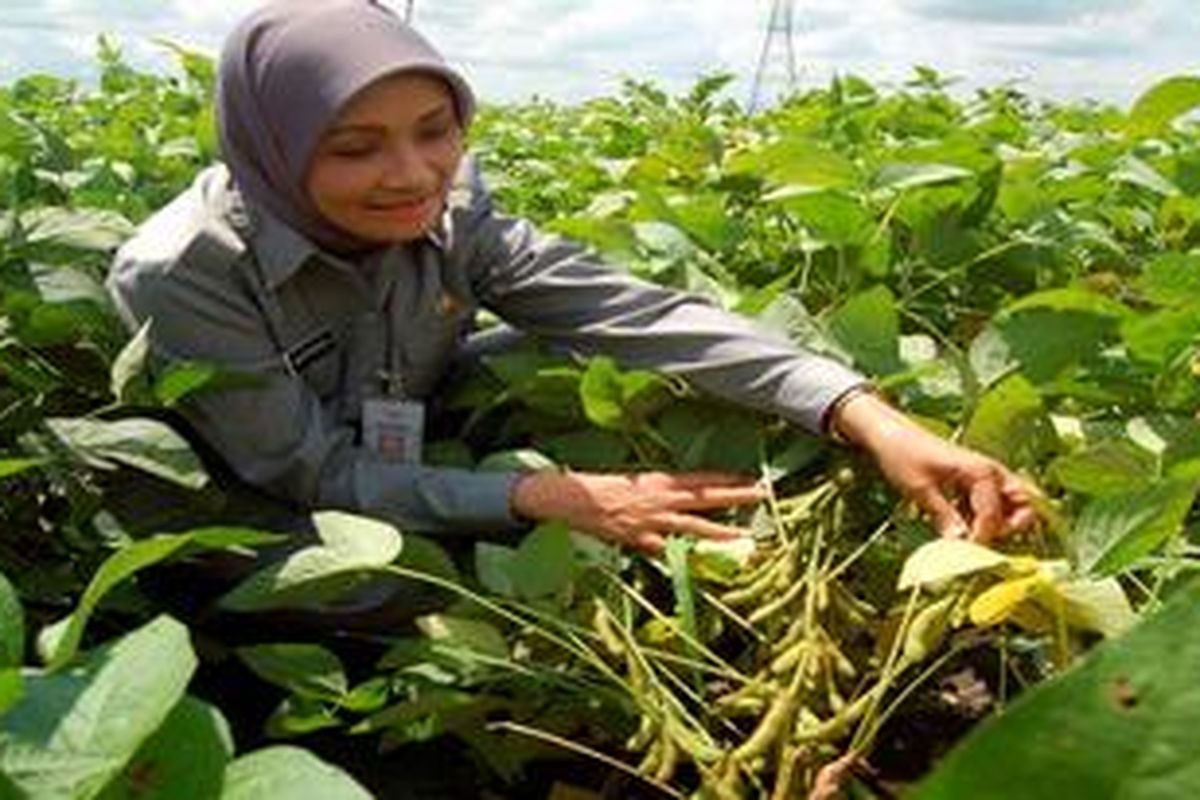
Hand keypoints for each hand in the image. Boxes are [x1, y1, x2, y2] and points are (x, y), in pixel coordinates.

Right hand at [510, 470, 763, 554]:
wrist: (576, 498)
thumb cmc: (603, 485)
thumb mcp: (635, 480)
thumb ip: (659, 490)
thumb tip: (678, 494)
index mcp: (660, 480)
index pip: (701, 479)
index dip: (727, 479)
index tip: (751, 479)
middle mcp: (661, 499)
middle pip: (706, 498)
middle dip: (735, 496)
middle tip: (762, 495)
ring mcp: (653, 521)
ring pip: (694, 527)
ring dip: (721, 532)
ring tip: (744, 537)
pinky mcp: (640, 540)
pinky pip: (664, 550)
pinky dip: (679, 556)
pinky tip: (697, 566)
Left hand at [831, 391, 1039, 541]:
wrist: (889, 433)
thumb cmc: (903, 456)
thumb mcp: (919, 489)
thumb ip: (944, 516)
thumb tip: (961, 545)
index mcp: (981, 472)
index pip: (993, 515)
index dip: (981, 537)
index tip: (964, 551)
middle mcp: (991, 471)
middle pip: (1026, 502)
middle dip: (1014, 525)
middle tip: (985, 538)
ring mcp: (986, 474)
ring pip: (1013, 502)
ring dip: (1001, 521)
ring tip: (972, 532)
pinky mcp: (975, 480)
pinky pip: (994, 501)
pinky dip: (985, 515)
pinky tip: (960, 522)